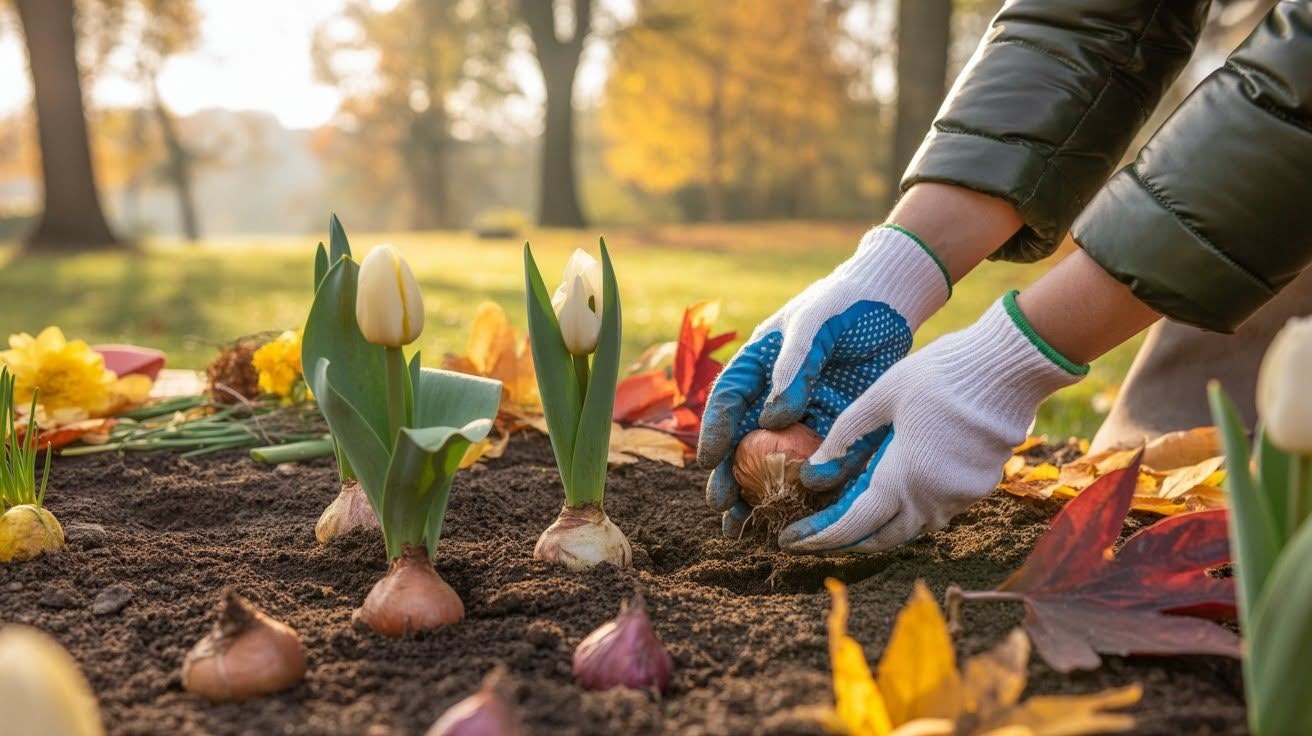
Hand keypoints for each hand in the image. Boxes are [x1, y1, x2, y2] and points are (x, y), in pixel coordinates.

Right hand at [696, 225, 950, 535]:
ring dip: (760, 496)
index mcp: (756, 368)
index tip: (709, 462)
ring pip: (776, 465)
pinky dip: (808, 493)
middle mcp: (773, 399)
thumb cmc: (842, 304)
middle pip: (743, 444)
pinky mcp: (835, 432)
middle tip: (724, 509)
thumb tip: (772, 420)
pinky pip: (819, 466)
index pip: (727, 403)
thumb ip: (792, 367)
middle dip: (729, 479)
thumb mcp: (814, 325)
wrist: (890, 302)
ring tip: (746, 528)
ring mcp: (803, 418)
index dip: (714, 432)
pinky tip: (800, 519)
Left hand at [781, 292, 1086, 553]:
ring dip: (882, 525)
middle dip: (848, 540)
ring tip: (850, 513)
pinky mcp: (980, 486)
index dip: (820, 537)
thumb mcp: (881, 395)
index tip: (791, 540)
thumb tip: (814, 471)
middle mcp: (934, 497)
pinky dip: (911, 507)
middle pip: (884, 536)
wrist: (1008, 366)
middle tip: (817, 532)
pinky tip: (896, 490)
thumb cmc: (939, 374)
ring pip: (914, 526)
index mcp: (905, 476)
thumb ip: (846, 434)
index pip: (855, 524)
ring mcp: (962, 495)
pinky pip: (938, 509)